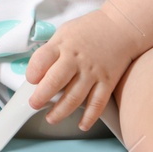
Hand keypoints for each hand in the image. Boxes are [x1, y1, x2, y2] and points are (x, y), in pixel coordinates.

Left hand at [24, 8, 142, 129]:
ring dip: (60, 112)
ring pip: (74, 98)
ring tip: (51, 118)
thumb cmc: (89, 30)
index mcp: (63, 45)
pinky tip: (82, 125)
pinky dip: (89, 117)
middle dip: (41, 97)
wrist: (121, 26)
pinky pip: (97, 103)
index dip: (32, 72)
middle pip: (55, 82)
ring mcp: (93, 72)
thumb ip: (51, 51)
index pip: (41, 60)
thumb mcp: (65, 32)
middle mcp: (77, 60)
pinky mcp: (107, 82)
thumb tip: (37, 73)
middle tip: (34, 104)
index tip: (31, 81)